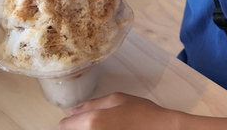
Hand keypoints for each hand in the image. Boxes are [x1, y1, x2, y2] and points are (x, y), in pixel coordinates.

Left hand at [59, 93, 179, 129]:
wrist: (162, 129)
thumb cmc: (142, 113)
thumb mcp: (118, 99)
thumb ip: (93, 104)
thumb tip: (73, 111)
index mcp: (92, 121)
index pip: (64, 126)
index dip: (70, 122)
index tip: (78, 120)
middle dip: (78, 128)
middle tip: (97, 123)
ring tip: (107, 126)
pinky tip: (113, 129)